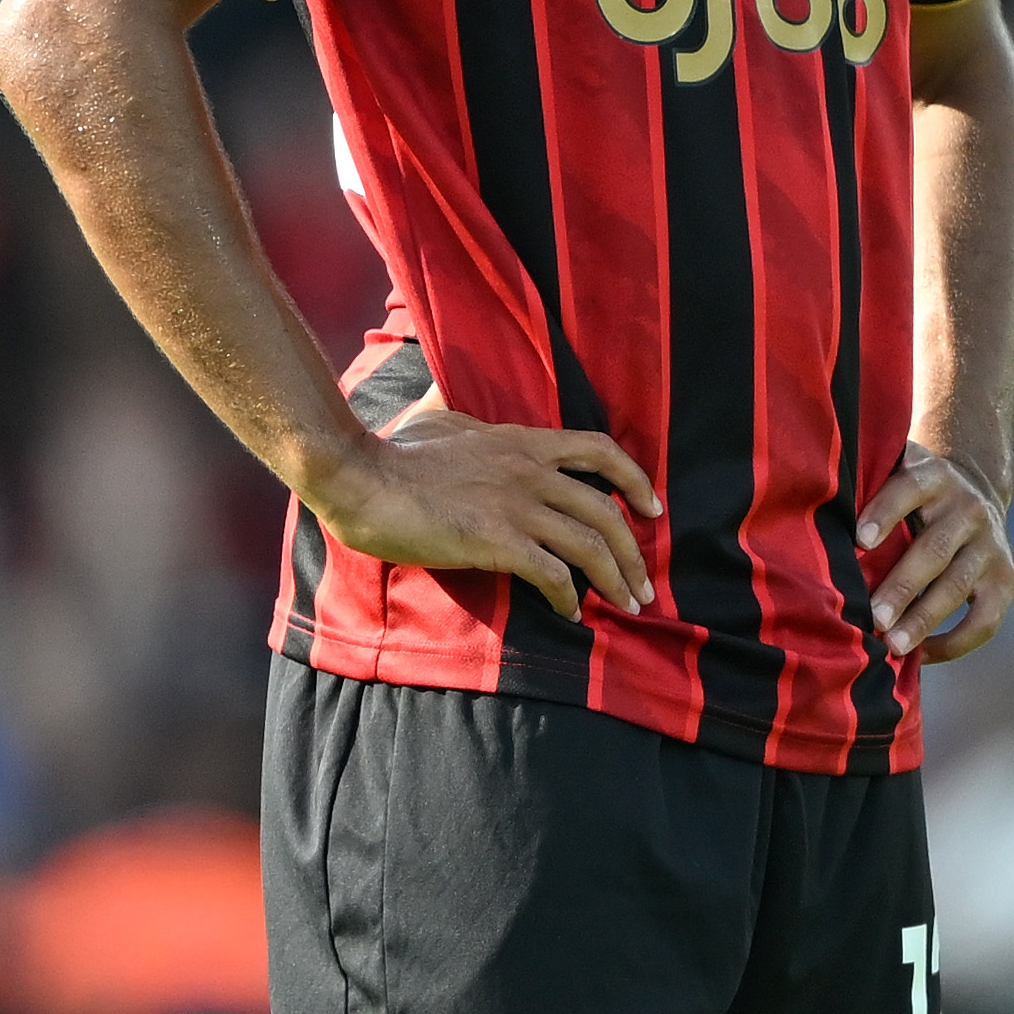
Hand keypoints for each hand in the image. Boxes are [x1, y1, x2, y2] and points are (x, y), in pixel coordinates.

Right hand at [308, 406, 661, 623]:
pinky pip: (553, 575)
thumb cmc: (393, 452)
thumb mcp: (437, 418)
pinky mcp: (496, 541)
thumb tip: (449, 398)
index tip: (651, 509)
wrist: (362, 478)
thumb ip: (460, 415)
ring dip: (615, 580)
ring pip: (590, 545)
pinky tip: (572, 615)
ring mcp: (516, 506)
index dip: (634, 479)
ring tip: (625, 607)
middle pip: (606, 509)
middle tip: (644, 585)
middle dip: (634, 552)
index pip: (598, 451)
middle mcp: (530, 471)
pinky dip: (570, 599)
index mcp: (522, 442)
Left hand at [855, 443, 1013, 662]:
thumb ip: (866, 482)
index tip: (859, 541)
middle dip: (902, 586)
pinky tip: (922, 655)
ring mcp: (990, 545)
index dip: (885, 512)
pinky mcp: (1005, 579)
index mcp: (934, 476)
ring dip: (923, 619)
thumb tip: (811, 512)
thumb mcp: (897, 470)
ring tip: (892, 644)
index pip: (909, 489)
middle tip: (872, 616)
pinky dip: (954, 642)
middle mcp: (968, 508)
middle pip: (934, 549)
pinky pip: (985, 619)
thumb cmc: (913, 491)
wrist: (978, 489)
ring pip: (957, 586)